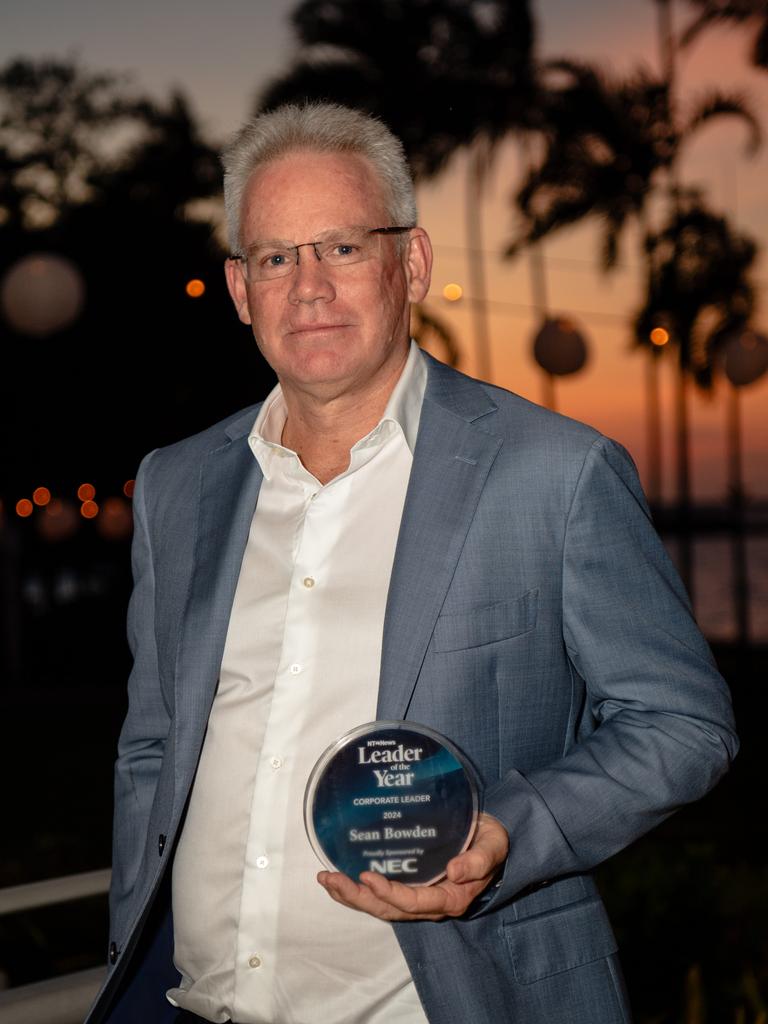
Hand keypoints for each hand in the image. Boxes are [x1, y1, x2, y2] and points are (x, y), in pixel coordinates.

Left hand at [317, 812, 508, 921]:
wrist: (490, 839)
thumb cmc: (490, 841)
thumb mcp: (492, 846)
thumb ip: (479, 860)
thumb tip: (454, 870)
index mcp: (451, 897)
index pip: (415, 903)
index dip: (390, 893)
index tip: (367, 876)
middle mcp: (431, 904)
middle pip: (390, 910)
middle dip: (358, 897)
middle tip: (332, 879)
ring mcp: (418, 897)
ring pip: (381, 906)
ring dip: (351, 895)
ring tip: (326, 880)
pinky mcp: (410, 886)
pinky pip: (380, 895)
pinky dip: (356, 889)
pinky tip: (337, 878)